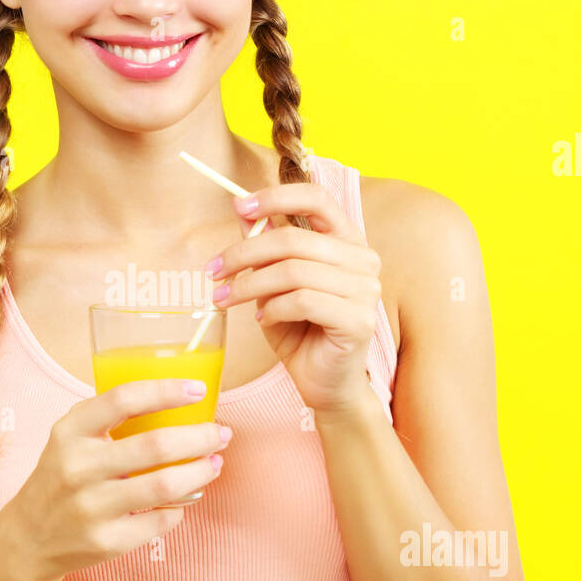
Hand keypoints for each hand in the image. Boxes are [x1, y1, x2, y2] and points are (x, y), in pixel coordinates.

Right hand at [8, 380, 231, 579]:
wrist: (29, 537)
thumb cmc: (63, 475)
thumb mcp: (72, 438)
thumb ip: (112, 418)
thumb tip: (180, 403)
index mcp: (70, 432)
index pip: (124, 400)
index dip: (166, 391)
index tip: (198, 390)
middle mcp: (77, 468)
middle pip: (155, 445)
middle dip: (199, 437)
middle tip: (220, 433)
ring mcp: (91, 508)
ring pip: (165, 487)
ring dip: (200, 472)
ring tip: (214, 463)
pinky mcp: (106, 542)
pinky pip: (160, 520)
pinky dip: (180, 508)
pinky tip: (183, 499)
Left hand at [203, 183, 381, 415]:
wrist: (325, 384)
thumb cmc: (301, 331)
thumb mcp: (274, 284)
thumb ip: (265, 248)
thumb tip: (241, 210)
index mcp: (347, 241)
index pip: (318, 198)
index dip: (276, 196)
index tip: (239, 206)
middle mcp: (363, 260)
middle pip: (294, 238)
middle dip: (244, 252)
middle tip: (214, 270)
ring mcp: (366, 290)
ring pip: (294, 271)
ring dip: (250, 284)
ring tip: (227, 299)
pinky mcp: (359, 320)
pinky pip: (303, 301)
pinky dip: (273, 308)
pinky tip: (263, 319)